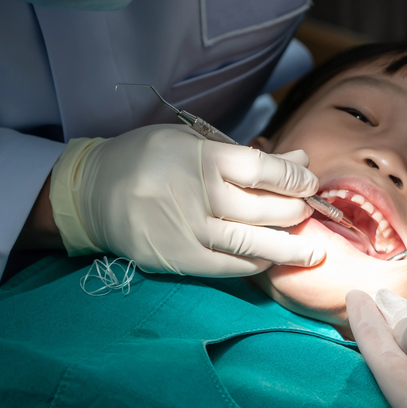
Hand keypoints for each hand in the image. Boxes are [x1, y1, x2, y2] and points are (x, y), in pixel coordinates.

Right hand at [50, 124, 323, 275]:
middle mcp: (201, 196)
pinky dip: (257, 263)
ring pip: (254, 243)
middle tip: (309, 211)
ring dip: (290, 248)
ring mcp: (192, 231)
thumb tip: (298, 161)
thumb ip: (246, 155)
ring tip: (312, 251)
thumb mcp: (194, 142)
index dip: (295, 178)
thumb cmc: (150, 160)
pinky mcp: (183, 259)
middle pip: (266, 209)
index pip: (264, 170)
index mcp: (204, 159)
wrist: (93, 193)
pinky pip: (232, 265)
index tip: (310, 182)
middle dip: (296, 211)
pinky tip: (271, 258)